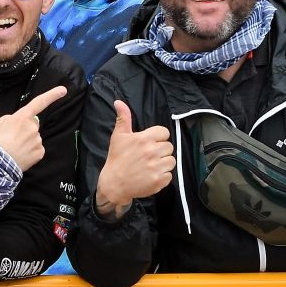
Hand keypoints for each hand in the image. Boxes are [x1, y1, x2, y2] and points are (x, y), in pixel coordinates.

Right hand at [0, 86, 66, 171]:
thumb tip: (14, 121)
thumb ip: (8, 119)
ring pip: (34, 137)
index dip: (52, 95)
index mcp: (22, 118)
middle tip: (12, 138)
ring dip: (26, 141)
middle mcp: (33, 127)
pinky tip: (21, 155)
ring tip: (14, 148)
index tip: (63, 90)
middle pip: (32, 125)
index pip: (39, 103)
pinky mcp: (40, 152)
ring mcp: (38, 140)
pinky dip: (29, 152)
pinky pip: (36, 149)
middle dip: (25, 129)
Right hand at [94, 100, 173, 218]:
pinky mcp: (159, 181)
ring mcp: (157, 167)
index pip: (164, 132)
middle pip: (169, 147)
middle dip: (161, 151)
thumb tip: (119, 102)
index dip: (158, 138)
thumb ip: (123, 118)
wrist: (114, 184)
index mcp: (145, 139)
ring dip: (163, 163)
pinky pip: (169, 175)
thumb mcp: (118, 136)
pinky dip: (162, 177)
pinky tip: (151, 176)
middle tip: (148, 156)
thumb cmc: (116, 159)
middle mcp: (153, 152)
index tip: (149, 144)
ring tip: (150, 166)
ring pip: (171, 161)